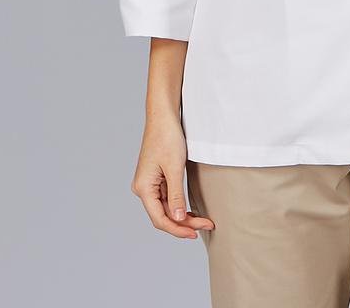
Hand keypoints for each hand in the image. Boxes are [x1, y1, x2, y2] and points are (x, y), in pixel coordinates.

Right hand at [130, 112, 215, 238]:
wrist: (163, 116)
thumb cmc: (167, 137)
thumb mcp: (175, 168)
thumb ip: (176, 196)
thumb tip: (179, 219)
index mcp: (143, 188)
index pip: (160, 219)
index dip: (178, 229)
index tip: (196, 233)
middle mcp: (143, 188)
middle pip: (163, 215)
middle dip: (184, 223)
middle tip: (206, 225)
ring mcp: (149, 183)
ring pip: (166, 208)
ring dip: (183, 215)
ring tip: (203, 221)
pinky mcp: (157, 178)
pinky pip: (168, 198)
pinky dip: (180, 205)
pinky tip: (192, 210)